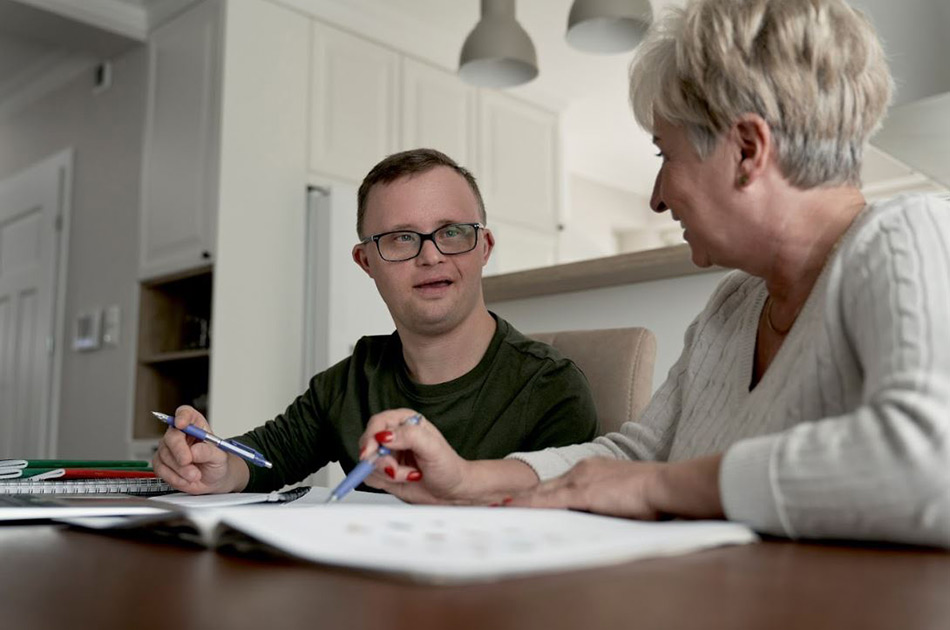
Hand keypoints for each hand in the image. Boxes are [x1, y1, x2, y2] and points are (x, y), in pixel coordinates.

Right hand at [152, 405, 247, 493]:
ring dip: (180, 468)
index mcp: (195, 425)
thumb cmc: (216, 462)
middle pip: (172, 435)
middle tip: (187, 461)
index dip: (182, 416)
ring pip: (165, 455)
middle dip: (179, 450)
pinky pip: (161, 469)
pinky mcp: (162, 463)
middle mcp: (180, 434)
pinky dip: (174, 477)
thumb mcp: (220, 456)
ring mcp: (169, 449)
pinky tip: (186, 480)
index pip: (185, 413)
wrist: (214, 479)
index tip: (182, 424)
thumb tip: (194, 450)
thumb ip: (208, 452)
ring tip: (195, 475)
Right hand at [357, 409, 470, 503]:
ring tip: (410, 474)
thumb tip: (385, 436)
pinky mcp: (384, 472)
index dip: (371, 437)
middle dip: (380, 461)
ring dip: (387, 474)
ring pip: (368, 463)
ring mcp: (388, 454)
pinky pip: (370, 477)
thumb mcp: (433, 448)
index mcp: (405, 421)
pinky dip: (385, 482)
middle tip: (395, 469)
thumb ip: (410, 436)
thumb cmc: (448, 467)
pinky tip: (405, 479)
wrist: (452, 491)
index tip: (371, 452)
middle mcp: (394, 436)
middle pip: (368, 443)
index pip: (377, 423)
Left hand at [507, 458, 667, 518]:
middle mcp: (581, 470)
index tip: (521, 499)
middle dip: (522, 496)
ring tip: (499, 508)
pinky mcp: (581, 492)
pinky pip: (547, 501)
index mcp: (592, 469)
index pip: (558, 483)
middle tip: (500, 504)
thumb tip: (598, 516)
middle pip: (544, 486)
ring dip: (520, 501)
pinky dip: (528, 505)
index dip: (538, 493)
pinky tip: (514, 509)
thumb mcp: (624, 496)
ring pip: (541, 492)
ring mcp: (579, 480)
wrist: (664, 485)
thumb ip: (607, 503)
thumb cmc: (653, 494)